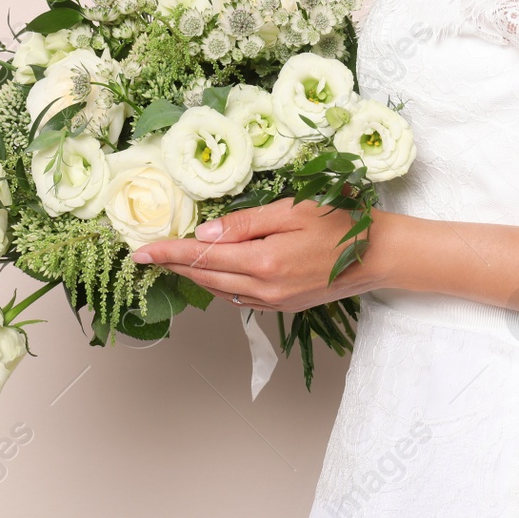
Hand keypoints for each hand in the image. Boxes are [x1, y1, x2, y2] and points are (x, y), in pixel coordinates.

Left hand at [131, 198, 380, 311]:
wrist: (378, 255)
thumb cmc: (341, 224)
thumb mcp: (292, 211)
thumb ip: (245, 224)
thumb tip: (205, 233)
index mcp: (263, 262)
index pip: (202, 256)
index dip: (168, 253)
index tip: (140, 252)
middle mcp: (264, 288)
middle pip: (205, 276)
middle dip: (173, 265)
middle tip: (146, 256)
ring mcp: (274, 301)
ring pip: (220, 289)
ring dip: (194, 275)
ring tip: (172, 262)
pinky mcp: (284, 306)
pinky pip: (239, 297)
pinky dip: (219, 284)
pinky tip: (213, 273)